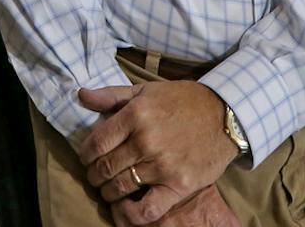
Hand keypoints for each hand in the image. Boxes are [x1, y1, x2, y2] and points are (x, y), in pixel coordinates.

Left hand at [76, 81, 237, 224]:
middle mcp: (146, 140)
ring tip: (109, 190)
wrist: (223, 115)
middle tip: (96, 176)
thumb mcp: (145, 91)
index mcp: (136, 115)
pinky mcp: (178, 185)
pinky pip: (147, 209)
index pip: (96, 142)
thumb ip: (112, 95)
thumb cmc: (182, 101)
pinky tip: (126, 207)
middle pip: (105, 167)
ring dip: (108, 192)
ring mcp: (162, 165)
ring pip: (120, 187)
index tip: (87, 158)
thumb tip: (81, 95)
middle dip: (94, 175)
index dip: (85, 154)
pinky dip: (130, 213)